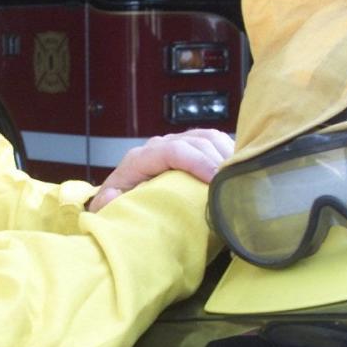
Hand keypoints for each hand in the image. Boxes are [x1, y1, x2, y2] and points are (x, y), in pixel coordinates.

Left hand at [88, 129, 235, 211]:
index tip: (215, 180)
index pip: (172, 151)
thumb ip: (108, 204)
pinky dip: (228, 150)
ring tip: (239, 175)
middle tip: (234, 181)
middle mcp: (159, 145)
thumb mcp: (107, 209)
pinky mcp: (189, 147)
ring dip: (226, 152)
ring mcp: (175, 143)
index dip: (196, 162)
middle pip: (195, 141)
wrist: (120, 198)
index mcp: (140, 159)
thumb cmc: (119, 205)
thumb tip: (114, 196)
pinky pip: (213, 139)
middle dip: (217, 159)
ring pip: (207, 136)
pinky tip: (238, 167)